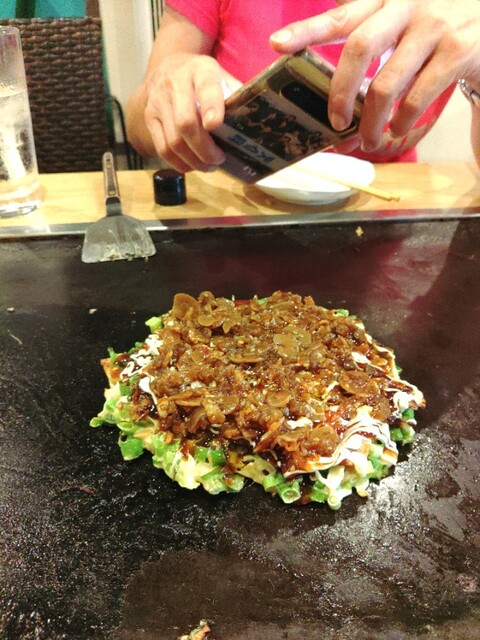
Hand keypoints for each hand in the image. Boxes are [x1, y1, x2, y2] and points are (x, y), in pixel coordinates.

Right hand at [144, 53, 241, 171]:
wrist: (167, 69)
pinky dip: (179, 163)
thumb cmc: (201, 79)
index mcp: (200, 71)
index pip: (206, 87)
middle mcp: (175, 84)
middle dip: (204, 149)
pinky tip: (192, 165)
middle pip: (186, 123)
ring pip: (174, 141)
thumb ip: (236, 95)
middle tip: (218, 159)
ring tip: (208, 166)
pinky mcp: (149, 118)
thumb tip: (256, 120)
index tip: (216, 125)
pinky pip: (162, 148)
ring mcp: (158, 102)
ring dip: (194, 160)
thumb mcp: (221, 76)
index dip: (211, 107)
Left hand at [270, 0, 479, 152]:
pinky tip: (397, 128)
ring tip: (366, 140)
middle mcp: (409, 5)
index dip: (307, 31)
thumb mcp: (405, 17)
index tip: (276, 45)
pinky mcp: (457, 51)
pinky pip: (417, 97)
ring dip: (371, 121)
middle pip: (360, 49)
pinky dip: (402, 120)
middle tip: (334, 121)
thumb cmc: (439, 26)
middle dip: (340, 92)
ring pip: (387, 83)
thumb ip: (373, 35)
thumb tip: (337, 90)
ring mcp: (435, 27)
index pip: (341, 15)